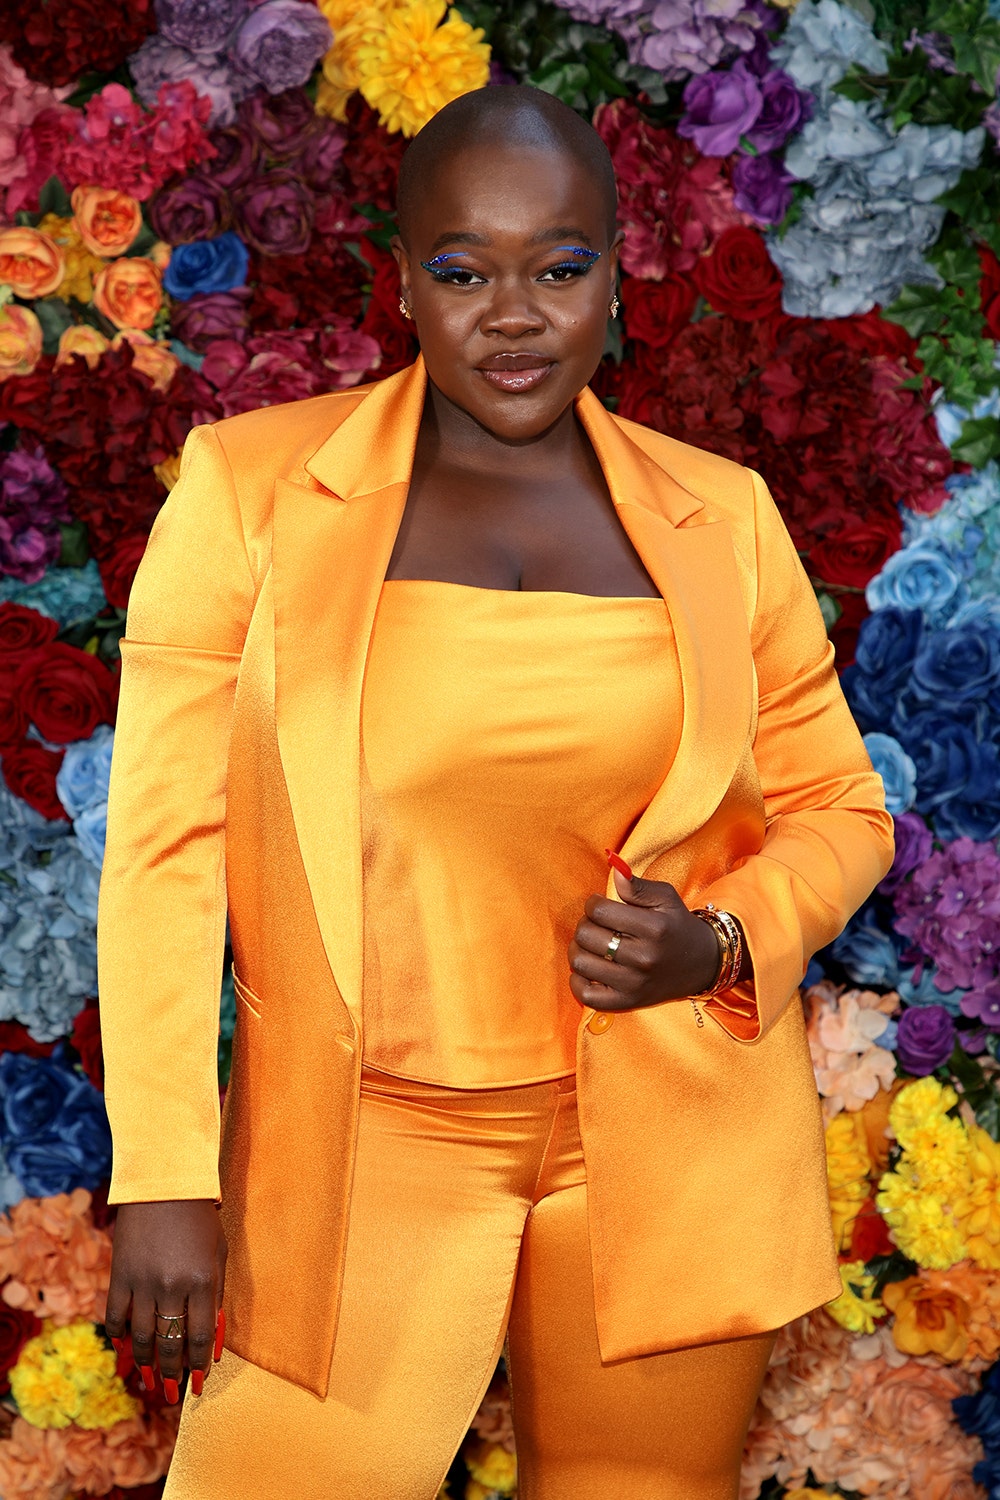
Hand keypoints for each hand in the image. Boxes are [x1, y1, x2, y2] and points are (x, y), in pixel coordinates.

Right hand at [104, 1200, 226, 1401]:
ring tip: (150, 1382)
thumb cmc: (199, 1218)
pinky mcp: (119, 1274)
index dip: (198, 1365)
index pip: (200, 1337)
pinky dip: (119, 1338)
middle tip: (173, 1393)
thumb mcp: (218, 1253)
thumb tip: (212, 1337)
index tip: (198, 1383)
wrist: (163, 1184)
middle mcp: (171, 1286)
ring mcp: (142, 1282)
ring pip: (141, 1337)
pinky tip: (124, 1351)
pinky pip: (116, 1316)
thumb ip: (216, 1294)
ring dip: (145, 1364)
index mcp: (202, 1280)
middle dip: (173, 1373)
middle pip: (170, 1343)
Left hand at [568, 867, 721, 1012]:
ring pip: (580, 963)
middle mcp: (644, 958)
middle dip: (585, 924)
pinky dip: (579, 980)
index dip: (592, 904)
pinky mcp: (627, 1002)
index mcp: (654, 928)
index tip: (599, 905)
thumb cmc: (677, 925)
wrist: (701, 964)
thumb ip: (636, 885)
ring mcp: (634, 984)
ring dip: (579, 949)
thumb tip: (614, 869)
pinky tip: (590, 968)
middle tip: (596, 924)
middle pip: (586, 936)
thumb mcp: (665, 898)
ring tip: (592, 944)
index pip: (599, 911)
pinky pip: (586, 995)